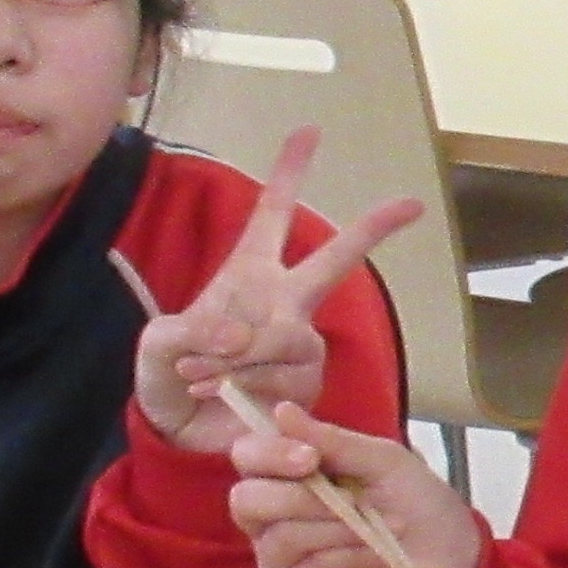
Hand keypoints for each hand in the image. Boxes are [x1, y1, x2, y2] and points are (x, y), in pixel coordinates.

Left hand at [136, 128, 421, 444]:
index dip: (289, 173)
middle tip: (410, 203)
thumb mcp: (158, 344)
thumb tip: (239, 336)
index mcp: (247, 274)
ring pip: (288, 337)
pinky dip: (246, 387)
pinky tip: (224, 396)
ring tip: (202, 377)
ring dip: (240, 358)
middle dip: (371, 230)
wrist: (181, 434)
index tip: (309, 132)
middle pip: (333, 260)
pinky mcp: (305, 383)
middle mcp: (282, 302)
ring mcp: (297, 344)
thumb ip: (188, 331)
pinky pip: (284, 377)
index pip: (271, 215)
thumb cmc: (170, 378)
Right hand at [221, 405, 484, 567]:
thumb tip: (281, 411)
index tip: (311, 457)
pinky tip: (374, 555)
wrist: (455, 562)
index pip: (247, 458)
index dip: (268, 453)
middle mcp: (273, 519)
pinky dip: (344, 557)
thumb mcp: (384, 462)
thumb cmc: (417, 505)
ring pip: (279, 537)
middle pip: (245, 501)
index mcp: (288, 477)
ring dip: (336, 527)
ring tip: (379, 526)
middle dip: (297, 496)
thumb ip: (333, 441)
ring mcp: (282, 561)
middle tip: (349, 498)